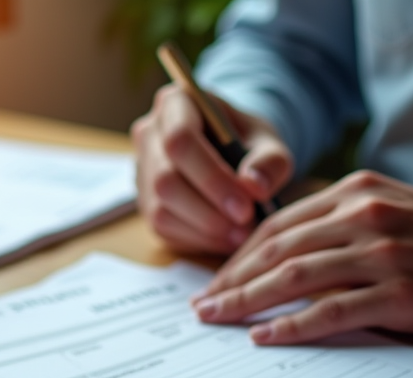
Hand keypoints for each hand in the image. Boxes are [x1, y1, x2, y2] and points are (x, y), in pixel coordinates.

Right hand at [131, 84, 293, 253]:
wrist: (234, 153)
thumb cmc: (248, 142)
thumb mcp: (269, 143)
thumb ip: (270, 161)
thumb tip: (253, 187)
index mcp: (175, 103)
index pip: (180, 140)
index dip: (212, 178)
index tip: (246, 206)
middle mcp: (149, 134)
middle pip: (166, 179)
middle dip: (209, 210)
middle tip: (246, 226)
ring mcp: (142, 170)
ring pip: (160, 209)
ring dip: (204, 229)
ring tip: (241, 235)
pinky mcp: (145, 202)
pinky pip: (163, 228)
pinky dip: (197, 239)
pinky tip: (225, 238)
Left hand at [191, 170, 412, 341]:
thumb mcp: (397, 211)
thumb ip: (346, 225)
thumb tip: (291, 256)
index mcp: (358, 193)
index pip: (279, 226)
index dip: (239, 256)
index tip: (216, 281)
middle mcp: (364, 216)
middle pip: (276, 250)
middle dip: (231, 280)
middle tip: (202, 308)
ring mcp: (383, 255)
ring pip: (294, 278)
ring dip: (246, 302)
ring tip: (216, 321)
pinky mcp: (401, 294)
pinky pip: (332, 311)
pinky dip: (291, 326)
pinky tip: (264, 338)